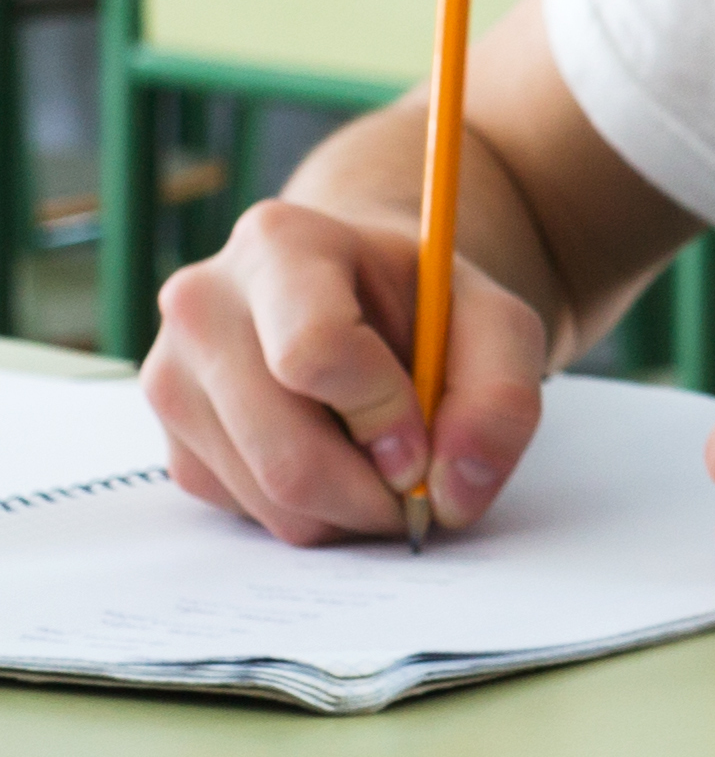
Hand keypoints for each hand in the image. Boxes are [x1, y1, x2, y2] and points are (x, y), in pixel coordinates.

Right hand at [143, 195, 555, 542]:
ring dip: (348, 509)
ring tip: (386, 465)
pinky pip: (246, 512)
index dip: (384, 413)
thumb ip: (501, 396)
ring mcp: (171, 375)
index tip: (426, 438)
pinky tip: (338, 461)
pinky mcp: (171, 439)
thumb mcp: (496, 322)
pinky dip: (311, 512)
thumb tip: (454, 494)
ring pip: (267, 495)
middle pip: (284, 450)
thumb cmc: (423, 303)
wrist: (356, 294)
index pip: (314, 351)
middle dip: (373, 491)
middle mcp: (203, 304)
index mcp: (281, 243)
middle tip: (419, 485)